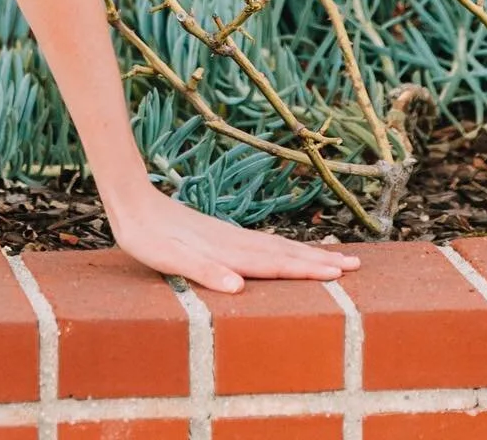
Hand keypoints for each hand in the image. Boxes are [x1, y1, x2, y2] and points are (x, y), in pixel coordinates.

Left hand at [107, 183, 360, 292]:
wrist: (131, 200)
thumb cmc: (147, 236)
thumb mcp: (170, 258)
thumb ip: (203, 271)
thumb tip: (238, 287)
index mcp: (229, 252)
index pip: (276, 263)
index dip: (308, 270)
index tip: (341, 273)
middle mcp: (234, 243)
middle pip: (284, 252)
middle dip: (319, 260)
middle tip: (355, 264)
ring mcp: (227, 236)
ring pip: (275, 245)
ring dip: (304, 252)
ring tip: (333, 256)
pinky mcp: (217, 233)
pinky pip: (260, 243)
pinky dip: (281, 247)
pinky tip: (283, 250)